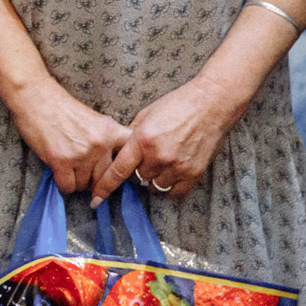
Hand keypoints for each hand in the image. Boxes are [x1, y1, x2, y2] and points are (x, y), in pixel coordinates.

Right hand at [7, 73, 132, 196]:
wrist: (34, 95)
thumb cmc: (60, 106)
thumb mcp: (94, 119)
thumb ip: (106, 138)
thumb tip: (112, 164)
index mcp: (110, 131)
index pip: (131, 158)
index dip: (127, 170)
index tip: (122, 176)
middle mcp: (100, 144)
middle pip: (106, 179)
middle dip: (95, 180)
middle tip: (86, 174)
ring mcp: (81, 154)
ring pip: (86, 185)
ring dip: (77, 181)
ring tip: (69, 169)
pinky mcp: (61, 161)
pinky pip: (68, 187)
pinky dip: (64, 185)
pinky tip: (59, 174)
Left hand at [91, 74, 246, 204]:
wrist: (209, 106)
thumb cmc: (175, 106)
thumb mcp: (144, 116)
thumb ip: (130, 136)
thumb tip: (118, 153)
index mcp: (142, 140)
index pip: (119, 170)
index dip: (105, 186)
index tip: (96, 199)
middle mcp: (159, 157)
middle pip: (138, 179)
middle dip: (137, 171)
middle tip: (144, 159)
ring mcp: (177, 167)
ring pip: (155, 187)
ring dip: (154, 179)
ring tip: (160, 163)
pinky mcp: (194, 174)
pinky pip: (175, 193)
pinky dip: (170, 187)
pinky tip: (171, 174)